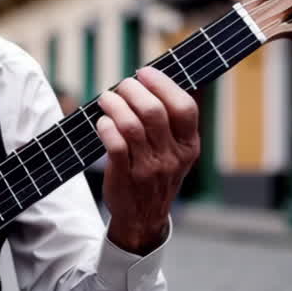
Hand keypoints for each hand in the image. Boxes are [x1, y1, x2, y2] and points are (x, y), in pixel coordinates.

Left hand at [96, 67, 200, 253]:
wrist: (144, 218)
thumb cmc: (157, 174)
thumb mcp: (176, 152)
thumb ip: (170, 122)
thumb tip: (151, 80)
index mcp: (189, 145)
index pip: (184, 107)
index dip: (163, 84)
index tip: (144, 72)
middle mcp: (172, 157)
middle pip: (154, 112)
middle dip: (133, 91)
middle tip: (122, 85)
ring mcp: (149, 169)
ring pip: (131, 126)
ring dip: (115, 105)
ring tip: (107, 98)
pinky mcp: (126, 177)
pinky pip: (115, 145)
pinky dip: (106, 128)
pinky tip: (102, 121)